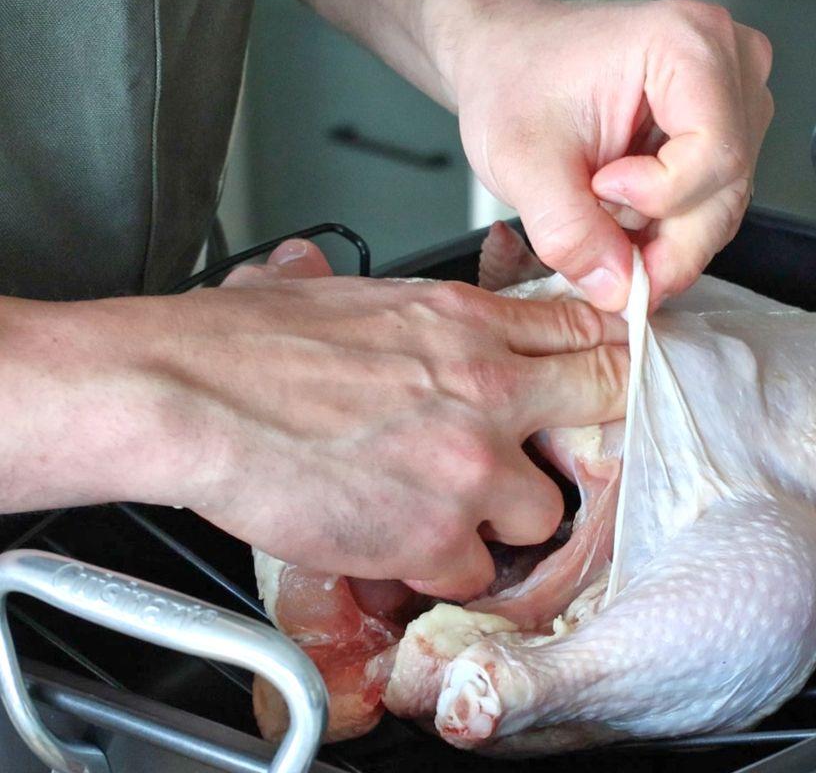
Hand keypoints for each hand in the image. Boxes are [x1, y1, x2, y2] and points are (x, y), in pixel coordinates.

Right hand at [3, 241, 626, 599]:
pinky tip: (406, 547)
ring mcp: (469, 467)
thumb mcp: (327, 291)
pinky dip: (447, 567)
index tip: (606, 368)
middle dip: (587, 429)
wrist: (187, 398)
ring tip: (453, 511)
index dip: (603, 350)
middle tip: (555, 449)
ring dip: (508, 517)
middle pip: (605, 401)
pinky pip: (476, 570)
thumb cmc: (239, 344)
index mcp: (465, 321)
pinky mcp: (434, 535)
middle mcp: (488, 389)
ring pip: (547, 509)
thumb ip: (368, 293)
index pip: (583, 325)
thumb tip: (320, 270)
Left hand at [452, 0, 773, 309]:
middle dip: (663, 241)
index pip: (715, 153)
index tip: (599, 190)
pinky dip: (667, 227)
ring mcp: (735, 96)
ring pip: (723, 205)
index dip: (660, 197)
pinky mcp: (726, 127)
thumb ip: (570, 233)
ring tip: (602, 218)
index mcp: (687, 43)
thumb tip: (619, 292)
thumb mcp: (522, 161)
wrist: (507, 58)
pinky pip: (713, 203)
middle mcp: (730, 62)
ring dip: (663, 238)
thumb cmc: (515, 79)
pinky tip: (622, 216)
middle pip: (726, 188)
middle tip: (603, 255)